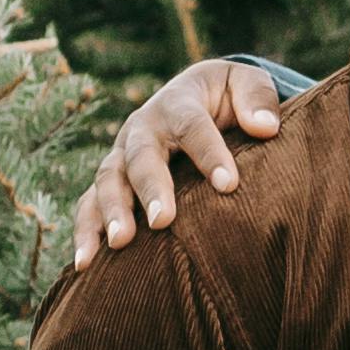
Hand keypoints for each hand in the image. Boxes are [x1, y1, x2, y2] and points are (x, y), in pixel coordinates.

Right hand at [75, 59, 294, 270]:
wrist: (193, 100)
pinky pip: (88, 205)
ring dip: (112, 212)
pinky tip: (86, 264)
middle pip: (142, 156)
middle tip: (162, 220)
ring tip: (120, 242)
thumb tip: (265, 128)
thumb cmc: (227, 99)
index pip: (192, 126)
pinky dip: (85, 232)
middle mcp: (143, 129)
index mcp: (178, 103)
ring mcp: (122, 156)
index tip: (228, 185)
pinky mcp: (111, 182)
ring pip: (109, 180)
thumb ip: (258, 98)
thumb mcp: (246, 84)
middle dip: (151, 188)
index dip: (209, 153)